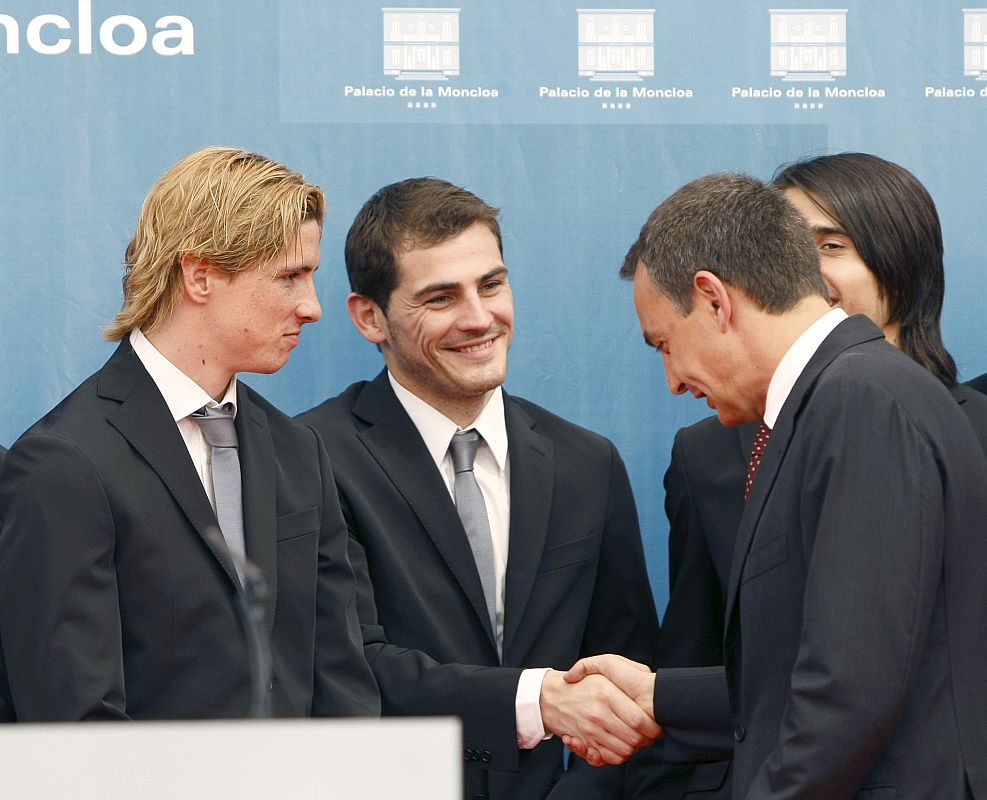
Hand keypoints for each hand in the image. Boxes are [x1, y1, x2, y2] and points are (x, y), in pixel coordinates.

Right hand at [539, 668, 660, 766]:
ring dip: (634, 748)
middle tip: (647, 732)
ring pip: (625, 751)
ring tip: (634, 737)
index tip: (656, 723)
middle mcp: (598, 713)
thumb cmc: (582, 681)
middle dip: (646, 739)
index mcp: (606, 693)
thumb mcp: (603, 665)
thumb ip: (627, 667)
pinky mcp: (585, 743)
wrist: (550, 697)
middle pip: (634, 739)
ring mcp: (590, 730)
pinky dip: (618, 755)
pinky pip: (610, 758)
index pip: (639, 720)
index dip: (653, 726)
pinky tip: (618, 744)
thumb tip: (648, 684)